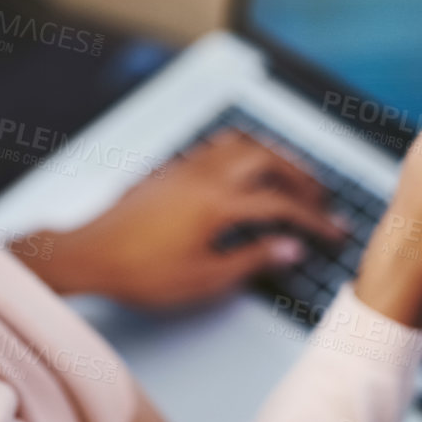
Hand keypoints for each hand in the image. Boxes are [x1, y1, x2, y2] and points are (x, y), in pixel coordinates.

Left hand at [8, 129, 344, 308]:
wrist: (88, 255)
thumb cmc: (138, 272)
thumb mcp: (204, 279)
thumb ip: (253, 259)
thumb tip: (290, 248)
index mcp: (217, 203)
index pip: (281, 203)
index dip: (314, 218)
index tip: (333, 230)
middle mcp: (204, 175)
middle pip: (268, 159)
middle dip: (301, 176)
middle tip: (320, 197)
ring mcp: (184, 166)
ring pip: (241, 143)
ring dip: (272, 155)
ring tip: (291, 175)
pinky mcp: (169, 168)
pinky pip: (216, 144)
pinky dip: (242, 150)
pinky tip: (244, 168)